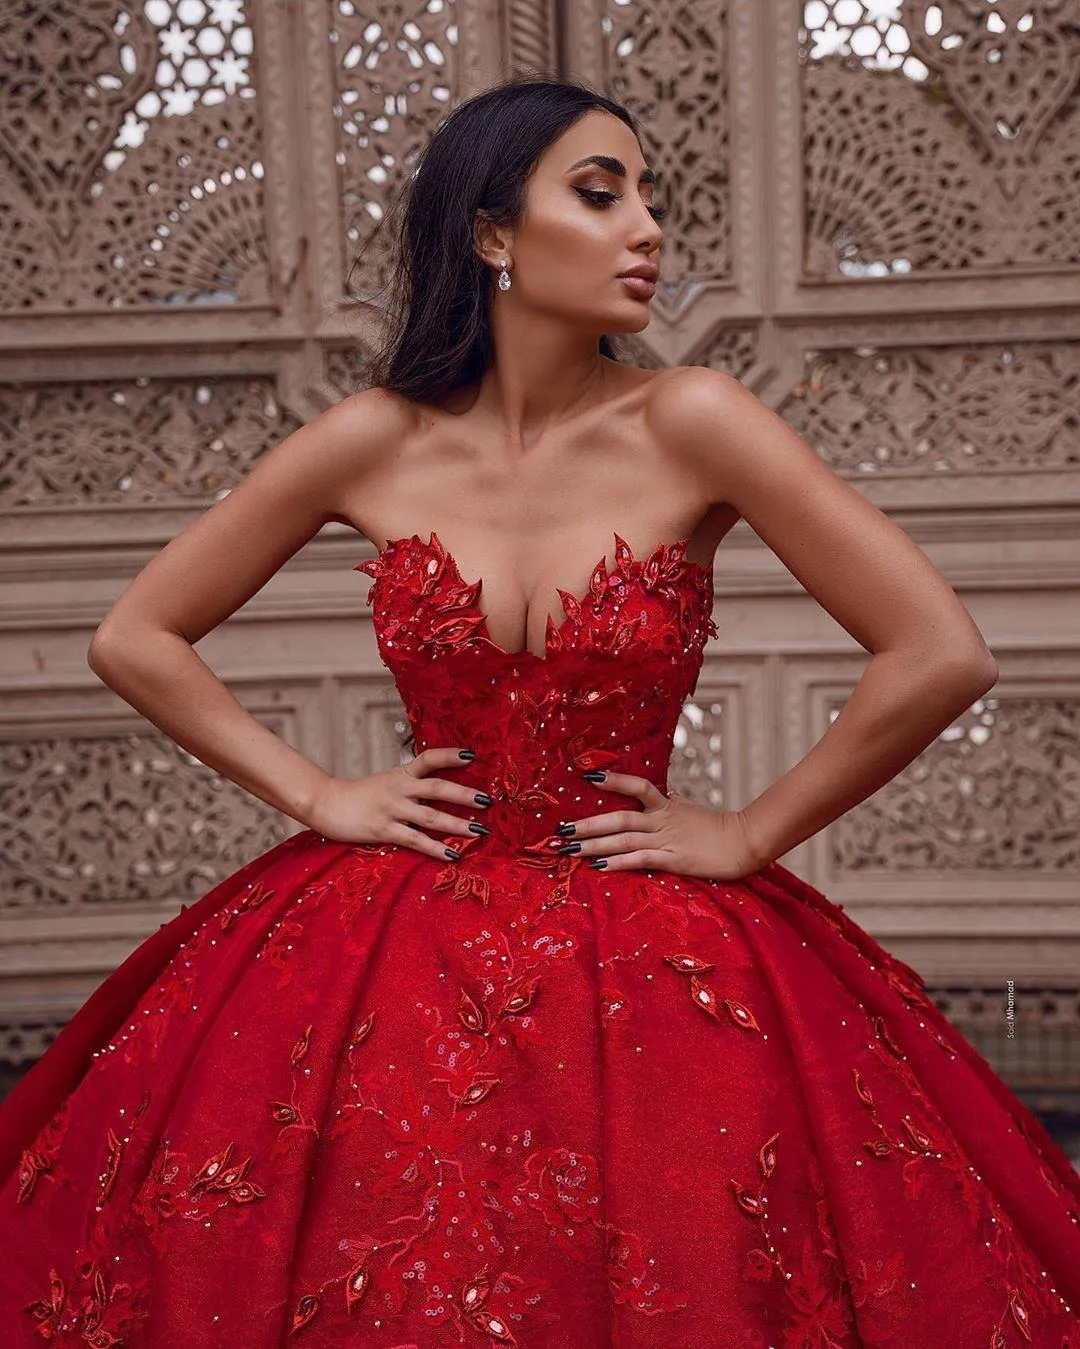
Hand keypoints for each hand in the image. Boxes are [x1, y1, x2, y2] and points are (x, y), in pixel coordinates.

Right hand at [305, 747, 489, 860]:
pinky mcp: (384, 830)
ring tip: (481, 831)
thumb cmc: (358, 796)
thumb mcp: (385, 782)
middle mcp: (399, 788)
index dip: (450, 755)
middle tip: (488, 801)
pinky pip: (415, 840)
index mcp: (400, 774)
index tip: (472, 755)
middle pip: (437, 788)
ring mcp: (392, 809)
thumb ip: (408, 785)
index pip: (428, 759)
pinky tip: (453, 854)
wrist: (325, 802)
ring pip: (430, 816)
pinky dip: (436, 848)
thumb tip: (436, 790)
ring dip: (458, 824)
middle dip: (464, 795)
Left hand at [552, 771, 764, 879]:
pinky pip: (640, 859)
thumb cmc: (721, 829)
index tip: (587, 775)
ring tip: (569, 848)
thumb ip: (677, 803)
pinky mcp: (674, 859)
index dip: (613, 779)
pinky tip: (599, 866)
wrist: (747, 842)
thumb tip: (670, 794)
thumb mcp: (694, 810)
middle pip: (619, 817)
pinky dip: (618, 862)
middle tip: (560, 830)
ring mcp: (667, 839)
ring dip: (594, 844)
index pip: (637, 786)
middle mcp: (663, 819)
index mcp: (668, 805)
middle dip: (588, 824)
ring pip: (623, 838)